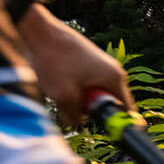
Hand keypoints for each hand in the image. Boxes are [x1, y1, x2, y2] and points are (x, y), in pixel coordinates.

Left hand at [16, 7, 133, 126]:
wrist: (37, 31)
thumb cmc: (52, 59)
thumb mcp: (64, 96)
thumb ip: (75, 116)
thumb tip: (77, 121)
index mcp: (114, 78)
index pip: (126, 110)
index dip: (116, 124)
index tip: (107, 132)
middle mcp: (111, 71)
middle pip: (107, 103)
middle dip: (89, 109)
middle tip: (70, 104)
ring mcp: (99, 65)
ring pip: (91, 94)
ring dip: (76, 98)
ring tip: (59, 88)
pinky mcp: (85, 62)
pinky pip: (82, 84)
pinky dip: (70, 87)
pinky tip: (56, 79)